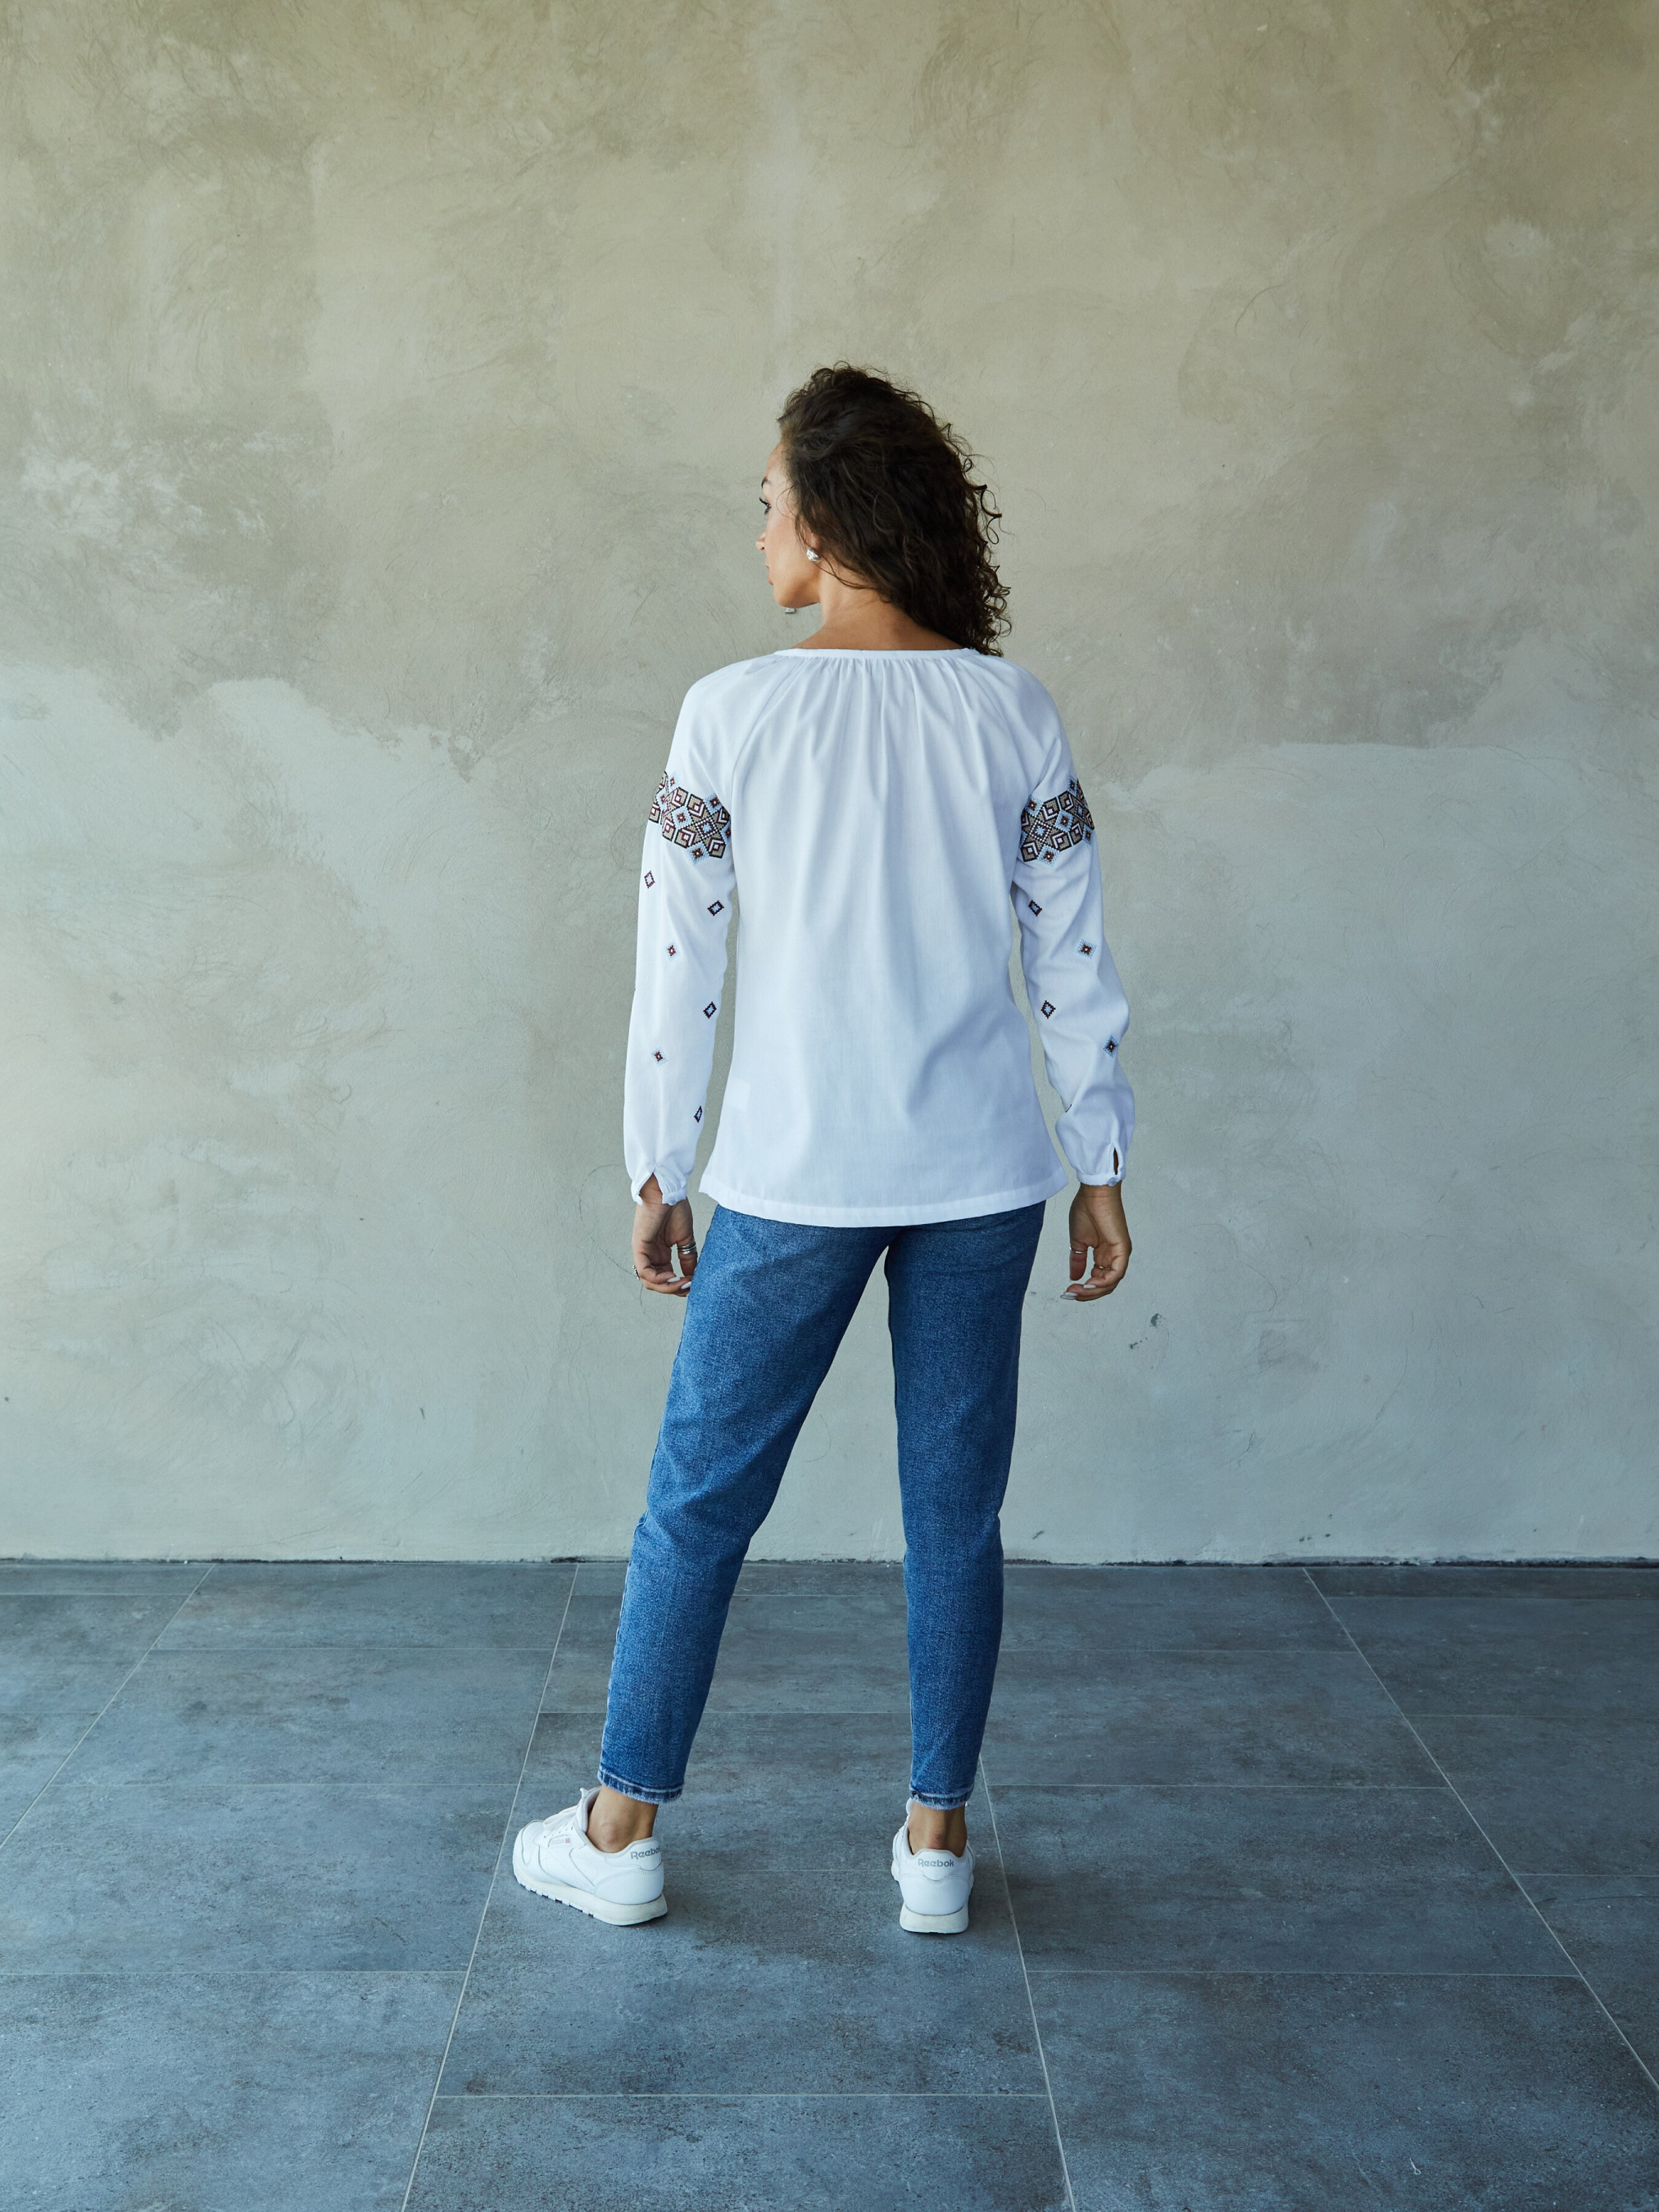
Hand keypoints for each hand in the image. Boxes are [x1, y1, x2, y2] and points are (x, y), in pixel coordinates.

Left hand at [632, 1174, 697, 1296]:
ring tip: (682, 1283)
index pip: (665, 1278)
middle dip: (672, 1289)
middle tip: (688, 1287)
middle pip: (656, 1283)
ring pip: (649, 1281)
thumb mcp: (685, 1239)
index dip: (677, 1286)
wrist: (668, 1191)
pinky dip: (658, 1279)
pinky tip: (672, 1277)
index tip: (692, 1285)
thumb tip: (692, 1276)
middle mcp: (650, 1254)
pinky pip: (644, 1271)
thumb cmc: (675, 1209)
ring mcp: (643, 1252)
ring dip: (666, 1287)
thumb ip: (687, 1258)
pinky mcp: (639, 1247)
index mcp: (659, 1253)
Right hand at [1066, 1181, 1130, 1301]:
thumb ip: (1078, 1260)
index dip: (1083, 1289)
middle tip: (1070, 1294)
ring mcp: (1120, 1254)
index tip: (1067, 1291)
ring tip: (1077, 1291)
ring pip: (1111, 1283)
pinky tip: (1089, 1283)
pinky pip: (1116, 1273)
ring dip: (1093, 1291)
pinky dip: (1104, 1282)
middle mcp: (1114, 1257)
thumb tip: (1074, 1277)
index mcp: (1104, 1255)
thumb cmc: (1086, 1210)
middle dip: (1087, 1294)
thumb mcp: (1078, 1242)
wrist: (1093, 1194)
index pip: (1097, 1280)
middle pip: (1104, 1286)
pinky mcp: (1123, 1250)